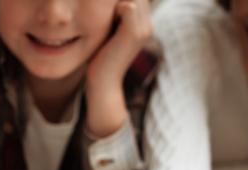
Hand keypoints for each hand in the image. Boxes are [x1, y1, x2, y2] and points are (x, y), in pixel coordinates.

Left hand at [85, 0, 152, 137]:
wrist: (102, 83)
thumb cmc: (99, 60)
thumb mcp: (106, 34)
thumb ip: (111, 19)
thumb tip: (104, 4)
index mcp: (143, 26)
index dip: (118, 2)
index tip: (103, 10)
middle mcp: (148, 26)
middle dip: (116, 0)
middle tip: (100, 11)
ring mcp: (143, 29)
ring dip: (113, 3)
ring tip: (100, 15)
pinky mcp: (134, 33)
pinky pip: (127, 5)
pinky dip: (112, 8)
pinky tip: (100, 21)